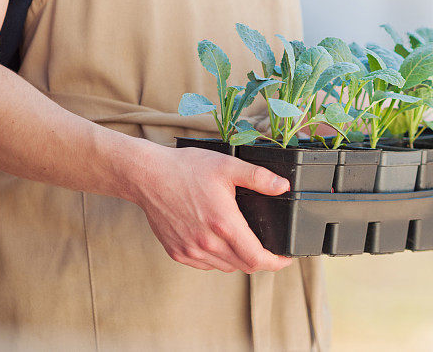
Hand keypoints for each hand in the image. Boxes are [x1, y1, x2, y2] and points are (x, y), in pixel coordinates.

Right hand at [132, 144, 292, 272]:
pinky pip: (205, 264)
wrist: (147, 176)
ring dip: (238, 259)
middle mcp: (207, 243)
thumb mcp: (227, 166)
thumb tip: (282, 186)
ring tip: (242, 241)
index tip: (285, 258)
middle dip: (260, 260)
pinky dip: (217, 258)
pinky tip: (217, 240)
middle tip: (267, 248)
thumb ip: (258, 177)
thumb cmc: (186, 169)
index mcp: (223, 224)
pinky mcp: (177, 252)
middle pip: (243, 266)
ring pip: (225, 267)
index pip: (256, 259)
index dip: (276, 263)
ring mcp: (190, 250)